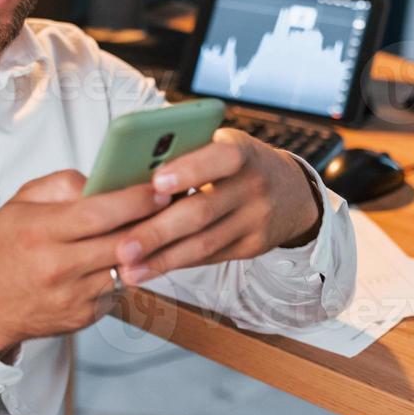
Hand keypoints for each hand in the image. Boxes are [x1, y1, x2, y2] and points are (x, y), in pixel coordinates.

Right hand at [0, 171, 168, 357]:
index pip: (98, 213)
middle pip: (121, 242)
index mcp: (40, 231)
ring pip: (128, 267)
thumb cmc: (7, 248)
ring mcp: (74, 296)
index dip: (134, 200)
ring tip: (164, 227)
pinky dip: (131, 270)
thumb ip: (63, 185)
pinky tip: (138, 255)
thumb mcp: (21, 204)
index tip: (158, 188)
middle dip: (154, 221)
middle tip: (177, 204)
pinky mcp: (86, 316)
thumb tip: (105, 180)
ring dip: (149, 248)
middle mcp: (57, 267)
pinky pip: (120, 288)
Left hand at [111, 129, 321, 284]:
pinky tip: (148, 270)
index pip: (221, 158)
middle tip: (122, 247)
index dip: (189, 170)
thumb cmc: (235, 163)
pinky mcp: (253, 246)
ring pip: (204, 243)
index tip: (155, 182)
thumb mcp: (221, 144)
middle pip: (202, 211)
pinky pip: (210, 258)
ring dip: (162, 258)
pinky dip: (177, 264)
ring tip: (127, 268)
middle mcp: (254, 185)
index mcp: (242, 151)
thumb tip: (131, 158)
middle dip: (158, 231)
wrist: (291, 191)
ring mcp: (257, 219)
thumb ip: (185, 148)